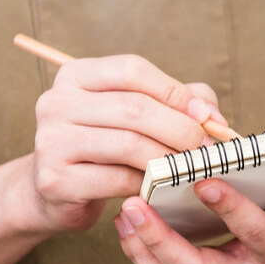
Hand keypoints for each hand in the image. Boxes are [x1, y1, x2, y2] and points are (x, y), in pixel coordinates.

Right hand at [23, 54, 224, 234]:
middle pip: (134, 107)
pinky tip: (160, 187)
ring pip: (128, 143)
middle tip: (205, 148)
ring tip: (190, 168)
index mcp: (75, 74)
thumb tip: (213, 117)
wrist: (56, 193)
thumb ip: (178, 104)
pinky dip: (147, 184)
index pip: (132, 70)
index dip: (175, 92)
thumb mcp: (137, 115)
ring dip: (169, 158)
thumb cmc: (106, 147)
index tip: (205, 116)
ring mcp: (51, 141)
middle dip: (180, 128)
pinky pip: (117, 179)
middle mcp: (56, 102)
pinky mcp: (55, 180)